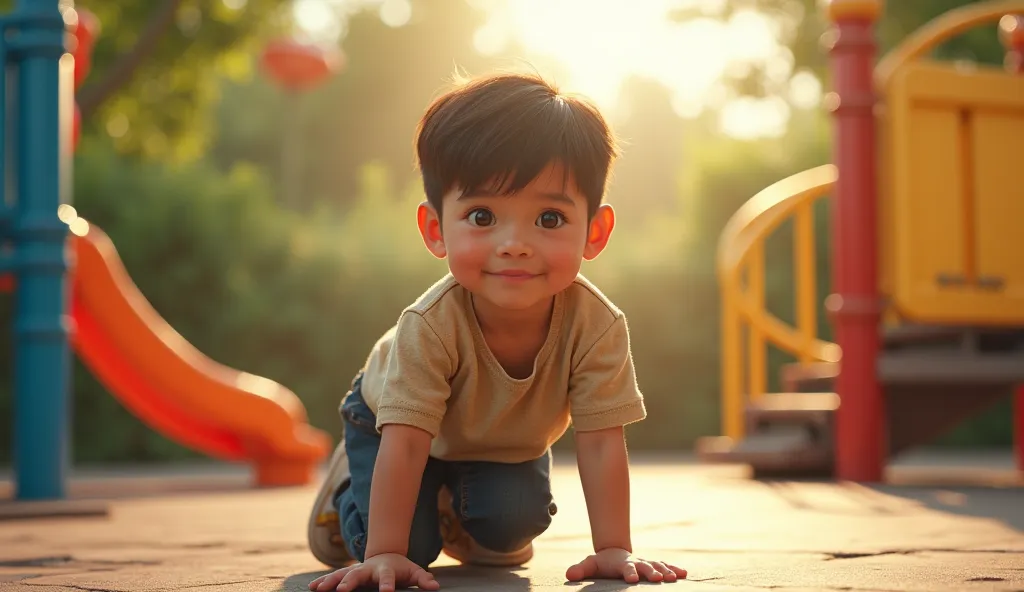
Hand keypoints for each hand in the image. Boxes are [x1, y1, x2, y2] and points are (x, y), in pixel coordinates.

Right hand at [308, 553, 439, 591]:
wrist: (387, 554)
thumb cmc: (401, 567)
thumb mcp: (414, 571)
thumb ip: (422, 578)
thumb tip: (434, 586)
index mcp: (386, 569)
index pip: (388, 577)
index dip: (387, 585)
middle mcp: (369, 568)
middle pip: (358, 574)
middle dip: (350, 582)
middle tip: (343, 591)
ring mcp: (357, 569)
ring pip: (342, 574)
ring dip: (331, 581)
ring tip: (319, 589)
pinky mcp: (348, 573)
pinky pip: (334, 577)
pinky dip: (323, 581)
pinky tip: (312, 587)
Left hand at [565, 547, 686, 583]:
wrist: (613, 554)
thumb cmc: (602, 563)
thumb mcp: (590, 565)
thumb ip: (581, 569)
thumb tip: (569, 574)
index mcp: (621, 563)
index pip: (626, 568)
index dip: (628, 572)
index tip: (631, 579)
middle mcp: (636, 562)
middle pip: (645, 566)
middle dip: (651, 572)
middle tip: (657, 579)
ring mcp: (645, 563)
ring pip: (657, 565)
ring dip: (666, 571)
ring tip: (673, 578)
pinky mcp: (652, 566)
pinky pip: (665, 566)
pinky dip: (674, 569)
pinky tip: (684, 574)